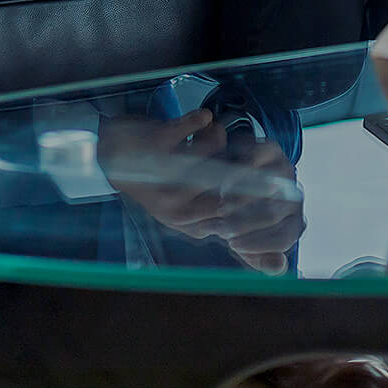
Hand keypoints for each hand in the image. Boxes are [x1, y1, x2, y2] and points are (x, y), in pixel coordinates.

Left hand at [98, 107, 305, 269]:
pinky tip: (201, 119)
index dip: (260, 201)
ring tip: (214, 134)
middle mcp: (176, 207)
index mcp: (189, 223)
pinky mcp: (154, 144)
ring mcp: (163, 176)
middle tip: (255, 151)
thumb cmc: (157, 182)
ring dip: (217, 140)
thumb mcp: (190, 216)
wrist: (106, 154)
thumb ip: (233, 234)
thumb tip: (281, 268)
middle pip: (229, 190)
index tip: (275, 181)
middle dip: (248, 168)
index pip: (235, 222)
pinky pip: (189, 127)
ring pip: (211, 154)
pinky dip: (199, 119)